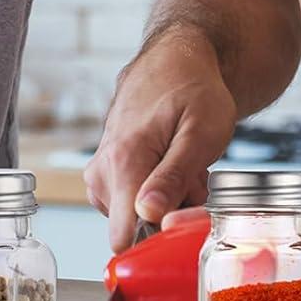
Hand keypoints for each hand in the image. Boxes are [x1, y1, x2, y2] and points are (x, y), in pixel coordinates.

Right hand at [84, 29, 237, 251]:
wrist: (177, 57)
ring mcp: (100, 168)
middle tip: (194, 178)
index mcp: (124, 162)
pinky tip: (169, 164)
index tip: (183, 224)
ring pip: (133, 214)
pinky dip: (153, 189)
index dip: (157, 243)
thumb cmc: (194, 89)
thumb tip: (147, 217)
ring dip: (164, 201)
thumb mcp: (200, 134)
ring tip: (184, 166)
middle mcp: (102, 169)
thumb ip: (172, 178)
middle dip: (168, 213)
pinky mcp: (103, 166)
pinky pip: (128, 198)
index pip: (122, 238)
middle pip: (134, 227)